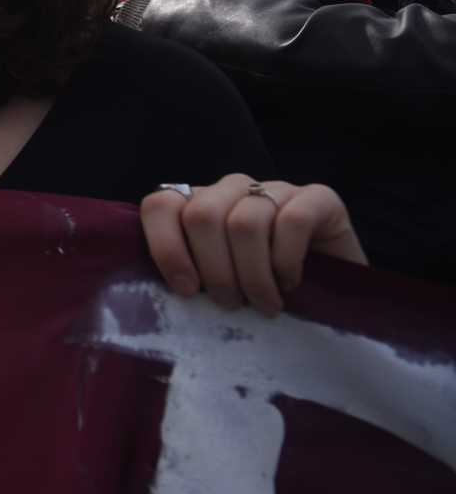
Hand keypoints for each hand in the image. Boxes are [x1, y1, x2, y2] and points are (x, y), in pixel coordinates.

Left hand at [141, 174, 366, 314]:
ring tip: (264, 305)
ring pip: (244, 223)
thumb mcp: (217, 285)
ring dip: (253, 276)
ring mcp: (275, 188)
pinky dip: (286, 262)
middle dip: (215, 271)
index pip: (160, 205)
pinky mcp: (318, 197)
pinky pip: (291, 222)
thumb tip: (161, 294)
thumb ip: (188, 277)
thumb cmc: (262, 296)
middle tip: (232, 304)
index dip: (166, 247)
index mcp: (197, 204)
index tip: (186, 290)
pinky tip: (291, 283)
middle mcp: (233, 188)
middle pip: (202, 216)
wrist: (333, 300)